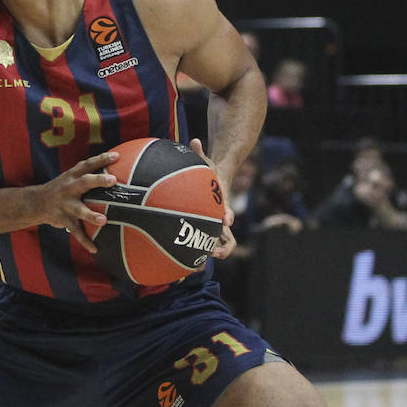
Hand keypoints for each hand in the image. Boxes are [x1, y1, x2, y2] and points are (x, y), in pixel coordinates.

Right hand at [45, 150, 119, 253]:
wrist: (36, 202)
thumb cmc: (63, 188)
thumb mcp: (72, 177)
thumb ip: (90, 174)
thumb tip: (120, 170)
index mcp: (72, 176)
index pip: (88, 165)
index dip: (102, 159)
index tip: (117, 156)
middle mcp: (69, 188)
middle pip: (84, 182)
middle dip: (98, 181)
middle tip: (113, 180)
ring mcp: (65, 204)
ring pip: (79, 209)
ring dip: (90, 215)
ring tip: (103, 220)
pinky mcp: (62, 219)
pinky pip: (75, 231)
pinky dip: (85, 241)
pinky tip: (95, 249)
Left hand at [189, 138, 236, 257]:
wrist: (219, 178)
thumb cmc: (210, 170)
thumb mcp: (206, 162)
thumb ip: (199, 153)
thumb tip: (194, 139)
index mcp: (222, 204)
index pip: (227, 211)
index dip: (227, 215)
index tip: (225, 220)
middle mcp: (222, 219)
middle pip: (227, 238)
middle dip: (222, 249)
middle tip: (210, 255)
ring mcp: (215, 227)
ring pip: (216, 247)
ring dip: (208, 257)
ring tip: (194, 267)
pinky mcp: (206, 231)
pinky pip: (202, 246)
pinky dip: (195, 253)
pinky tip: (179, 261)